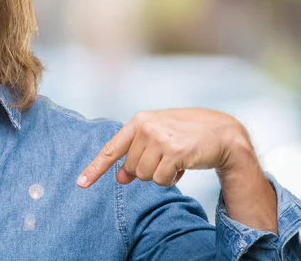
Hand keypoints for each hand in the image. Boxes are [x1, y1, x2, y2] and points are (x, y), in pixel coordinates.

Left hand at [77, 108, 252, 187]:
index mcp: (138, 121)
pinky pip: (161, 180)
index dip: (95, 168)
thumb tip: (119, 178)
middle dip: (148, 170)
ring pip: (145, 176)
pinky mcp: (174, 151)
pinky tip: (184, 165)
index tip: (81, 183)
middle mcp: (146, 127)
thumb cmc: (187, 135)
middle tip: (167, 157)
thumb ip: (137, 156)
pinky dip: (172, 178)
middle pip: (131, 168)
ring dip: (161, 174)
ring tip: (177, 159)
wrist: (223, 132)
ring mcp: (159, 138)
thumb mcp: (158, 140)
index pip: (111, 148)